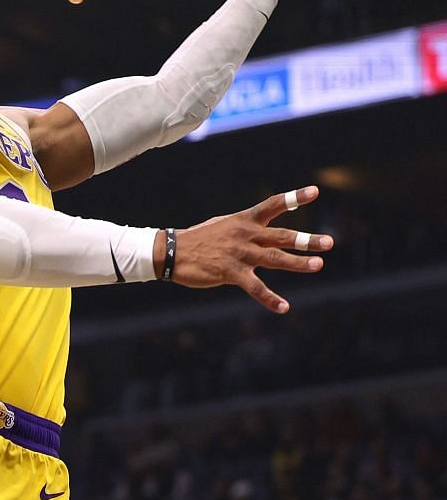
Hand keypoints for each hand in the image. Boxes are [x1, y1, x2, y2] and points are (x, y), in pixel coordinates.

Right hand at [172, 185, 331, 313]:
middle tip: (329, 242)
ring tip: (317, 265)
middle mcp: (246, 235)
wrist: (170, 252)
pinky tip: (283, 307)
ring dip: (298, 263)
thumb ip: (246, 227)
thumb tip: (263, 228)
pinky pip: (255, 287)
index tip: (315, 192)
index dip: (294, 197)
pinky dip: (270, 298)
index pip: (273, 205)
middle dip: (307, 240)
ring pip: (274, 259)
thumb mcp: (224, 225)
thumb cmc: (198, 239)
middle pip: (282, 236)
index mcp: (244, 220)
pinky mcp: (230, 273)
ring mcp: (239, 254)